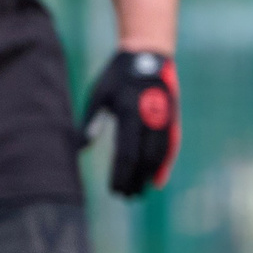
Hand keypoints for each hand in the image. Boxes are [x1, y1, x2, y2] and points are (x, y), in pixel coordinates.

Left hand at [79, 49, 178, 195]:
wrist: (148, 55)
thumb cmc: (118, 76)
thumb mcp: (98, 95)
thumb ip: (90, 122)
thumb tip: (79, 149)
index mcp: (131, 114)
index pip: (126, 154)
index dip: (121, 175)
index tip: (113, 191)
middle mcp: (152, 120)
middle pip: (144, 159)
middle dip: (135, 180)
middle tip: (125, 197)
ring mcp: (166, 120)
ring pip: (160, 156)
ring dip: (149, 176)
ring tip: (139, 192)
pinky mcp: (172, 119)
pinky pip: (171, 147)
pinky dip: (165, 165)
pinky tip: (158, 180)